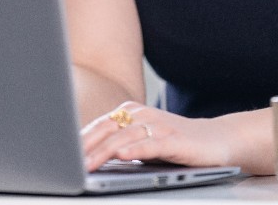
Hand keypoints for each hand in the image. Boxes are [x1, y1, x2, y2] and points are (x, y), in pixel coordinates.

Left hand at [81, 101, 233, 171]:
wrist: (217, 139)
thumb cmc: (175, 142)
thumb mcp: (143, 141)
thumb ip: (120, 143)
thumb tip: (87, 156)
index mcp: (131, 112)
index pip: (99, 126)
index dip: (80, 140)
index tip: (60, 155)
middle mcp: (143, 115)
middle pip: (107, 130)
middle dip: (85, 147)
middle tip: (66, 163)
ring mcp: (159, 126)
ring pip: (125, 138)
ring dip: (103, 152)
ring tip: (86, 165)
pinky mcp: (175, 140)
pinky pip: (151, 144)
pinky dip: (135, 149)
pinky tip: (123, 156)